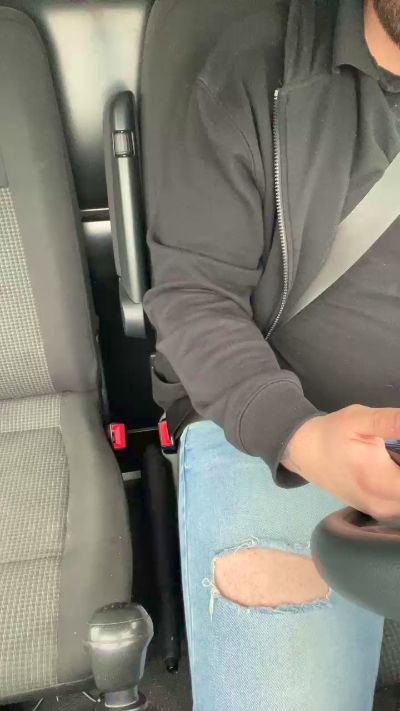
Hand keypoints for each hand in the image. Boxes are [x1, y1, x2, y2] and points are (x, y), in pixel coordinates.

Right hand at [281, 405, 399, 519]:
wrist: (304, 452)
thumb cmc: (331, 434)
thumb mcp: (359, 420)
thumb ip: (393, 422)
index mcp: (380, 483)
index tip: (397, 448)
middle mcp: (384, 506)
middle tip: (392, 449)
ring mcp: (382, 513)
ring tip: (389, 454)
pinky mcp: (380, 513)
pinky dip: (398, 483)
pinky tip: (389, 465)